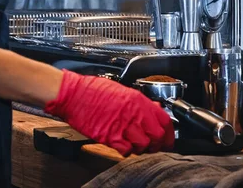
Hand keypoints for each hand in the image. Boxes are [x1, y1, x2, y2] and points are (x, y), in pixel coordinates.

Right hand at [44, 70, 174, 155]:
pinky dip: (126, 151)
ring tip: (136, 145)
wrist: (73, 94)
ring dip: (141, 148)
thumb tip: (153, 110)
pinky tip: (122, 146)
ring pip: (143, 146)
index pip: (164, 120)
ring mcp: (121, 125)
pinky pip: (126, 150)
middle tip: (154, 146)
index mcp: (137, 100)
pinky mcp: (109, 136)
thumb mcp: (121, 90)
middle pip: (157, 136)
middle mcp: (133, 113)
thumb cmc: (92, 90)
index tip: (168, 138)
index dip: (169, 133)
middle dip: (157, 144)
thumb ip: (138, 102)